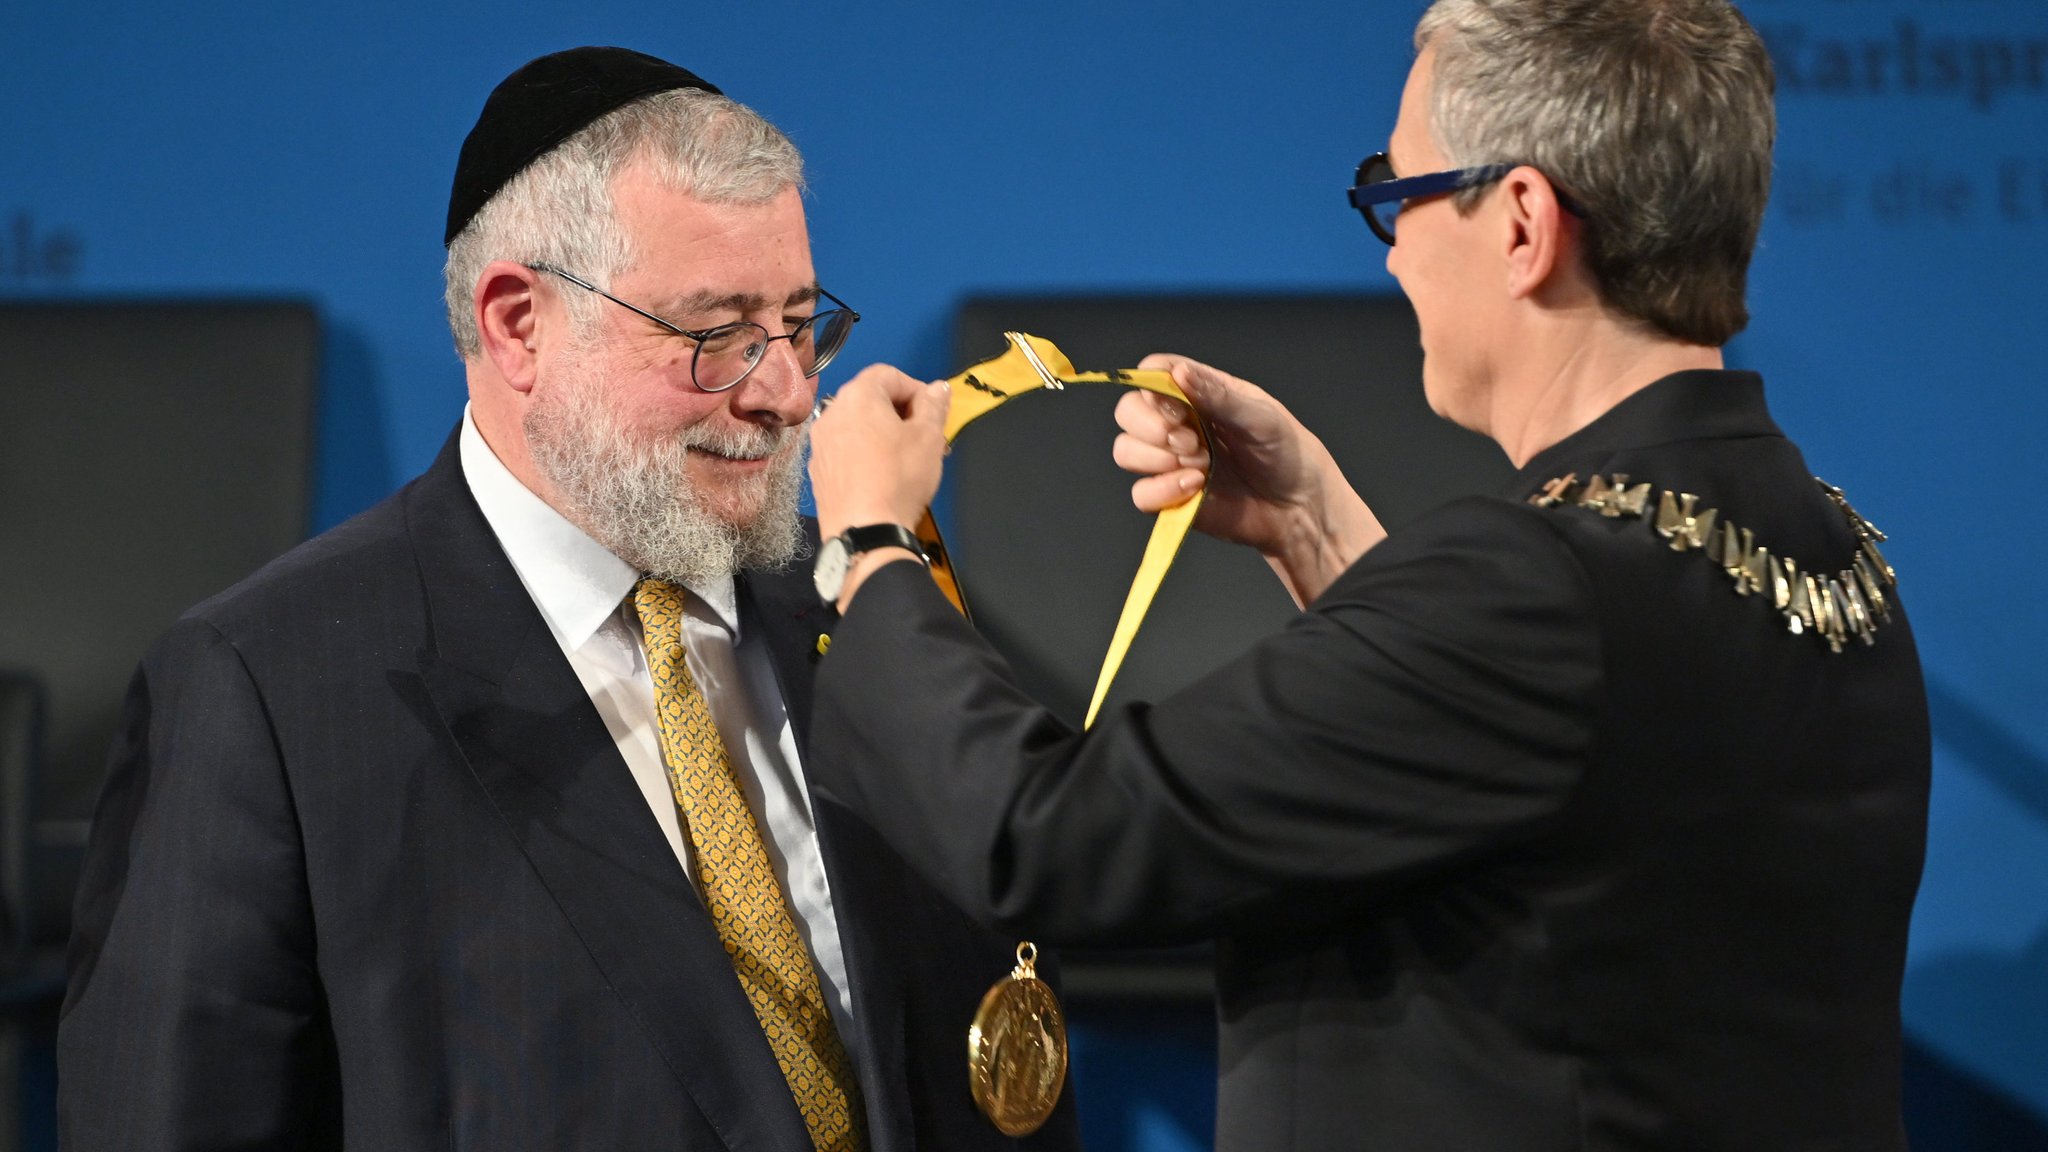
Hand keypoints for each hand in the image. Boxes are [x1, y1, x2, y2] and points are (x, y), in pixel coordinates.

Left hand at [808, 364, 950, 607]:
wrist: (864, 532)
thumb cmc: (899, 479)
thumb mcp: (929, 437)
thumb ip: (934, 405)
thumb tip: (938, 388)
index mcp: (858, 396)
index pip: (888, 374)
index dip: (916, 388)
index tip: (932, 412)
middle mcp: (832, 413)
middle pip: (870, 397)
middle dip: (900, 411)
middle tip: (924, 435)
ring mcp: (820, 443)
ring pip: (857, 425)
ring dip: (883, 432)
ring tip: (906, 458)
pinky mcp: (818, 470)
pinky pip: (845, 449)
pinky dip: (864, 452)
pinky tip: (882, 475)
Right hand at [1114, 354, 1385, 605]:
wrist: (1299, 507)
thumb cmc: (1287, 453)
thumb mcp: (1260, 416)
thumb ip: (1217, 395)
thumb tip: (1177, 372)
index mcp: (1198, 393)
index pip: (1152, 375)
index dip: (1151, 387)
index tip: (1176, 406)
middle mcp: (1177, 424)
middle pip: (1127, 412)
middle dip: (1151, 426)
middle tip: (1190, 440)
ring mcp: (1171, 462)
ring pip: (1126, 451)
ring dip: (1156, 458)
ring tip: (1201, 465)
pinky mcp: (1170, 498)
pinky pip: (1140, 494)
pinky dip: (1161, 490)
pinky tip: (1195, 487)